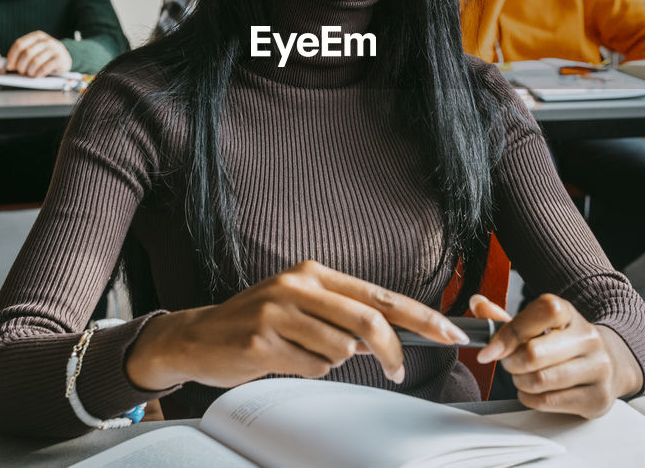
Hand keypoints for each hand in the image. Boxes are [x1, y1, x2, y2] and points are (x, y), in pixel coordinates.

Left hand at [4, 31, 72, 76]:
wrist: (65, 57)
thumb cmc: (45, 55)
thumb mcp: (36, 49)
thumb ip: (23, 54)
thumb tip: (9, 65)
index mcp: (37, 36)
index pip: (20, 44)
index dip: (12, 56)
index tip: (9, 66)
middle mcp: (46, 41)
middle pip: (27, 53)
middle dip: (21, 65)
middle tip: (21, 72)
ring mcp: (54, 49)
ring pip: (35, 61)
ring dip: (30, 71)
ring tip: (30, 74)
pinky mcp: (60, 59)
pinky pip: (45, 68)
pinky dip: (38, 73)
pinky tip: (38, 75)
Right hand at [125, 260, 470, 391]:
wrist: (197, 337)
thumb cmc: (255, 322)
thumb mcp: (300, 306)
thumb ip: (341, 315)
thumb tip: (387, 336)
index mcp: (313, 273)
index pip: (379, 295)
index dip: (418, 316)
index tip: (446, 332)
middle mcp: (298, 287)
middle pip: (367, 320)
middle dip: (392, 350)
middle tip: (399, 369)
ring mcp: (278, 313)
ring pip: (340, 351)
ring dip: (332, 362)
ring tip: (301, 354)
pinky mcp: (262, 341)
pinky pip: (311, 368)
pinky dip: (308, 372)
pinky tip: (282, 361)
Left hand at [471, 293, 642, 417]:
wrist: (609, 364)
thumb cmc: (564, 344)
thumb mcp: (538, 326)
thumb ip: (505, 319)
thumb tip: (477, 302)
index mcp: (568, 313)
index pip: (539, 313)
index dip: (508, 334)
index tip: (489, 352)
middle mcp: (587, 337)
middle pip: (534, 353)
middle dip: (512, 363)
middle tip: (511, 364)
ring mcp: (597, 368)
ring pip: (540, 380)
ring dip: (520, 383)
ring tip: (523, 378)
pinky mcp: (597, 397)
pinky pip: (549, 401)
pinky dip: (531, 399)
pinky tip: (535, 392)